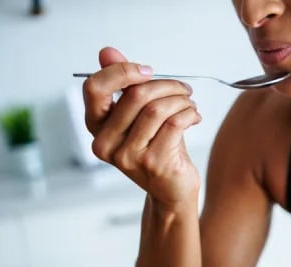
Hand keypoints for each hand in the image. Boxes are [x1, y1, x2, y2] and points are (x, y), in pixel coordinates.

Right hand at [82, 47, 201, 209]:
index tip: (148, 70)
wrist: (171, 190)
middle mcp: (106, 143)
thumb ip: (122, 85)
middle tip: (183, 89)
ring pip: (156, 109)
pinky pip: (174, 124)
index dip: (122, 72)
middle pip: (134, 95)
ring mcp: (128, 155)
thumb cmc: (156, 147)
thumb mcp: (137, 115)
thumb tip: (107, 52)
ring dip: (180, 100)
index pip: (95, 88)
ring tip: (190, 104)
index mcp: (96, 127)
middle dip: (166, 85)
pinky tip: (194, 116)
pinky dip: (189, 114)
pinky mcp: (154, 163)